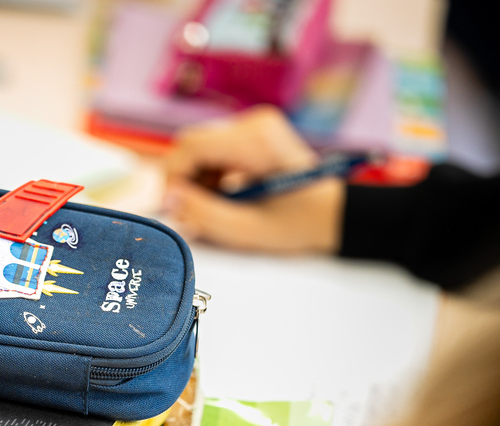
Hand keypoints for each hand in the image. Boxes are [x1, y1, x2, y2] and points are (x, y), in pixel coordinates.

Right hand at [163, 106, 344, 253]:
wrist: (330, 213)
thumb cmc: (296, 223)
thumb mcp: (246, 229)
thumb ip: (203, 214)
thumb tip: (169, 199)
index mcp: (256, 141)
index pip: (191, 147)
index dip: (172, 178)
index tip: (170, 208)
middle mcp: (254, 122)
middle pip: (192, 145)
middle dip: (185, 180)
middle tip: (192, 212)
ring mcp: (254, 124)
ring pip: (199, 148)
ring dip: (197, 179)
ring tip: (216, 205)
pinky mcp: (252, 132)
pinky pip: (213, 149)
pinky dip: (210, 174)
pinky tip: (226, 194)